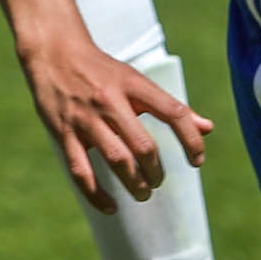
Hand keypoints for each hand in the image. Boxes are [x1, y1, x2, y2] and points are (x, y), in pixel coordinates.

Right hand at [20, 34, 211, 213]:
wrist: (53, 52)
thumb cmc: (102, 71)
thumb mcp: (136, 81)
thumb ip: (170, 106)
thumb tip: (207, 129)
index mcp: (133, 85)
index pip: (172, 112)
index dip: (190, 140)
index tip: (197, 162)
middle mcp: (110, 100)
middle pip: (143, 145)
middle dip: (155, 172)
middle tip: (157, 181)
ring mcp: (85, 118)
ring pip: (116, 160)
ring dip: (134, 184)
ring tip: (142, 193)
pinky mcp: (62, 133)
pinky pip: (81, 172)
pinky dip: (96, 195)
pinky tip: (111, 207)